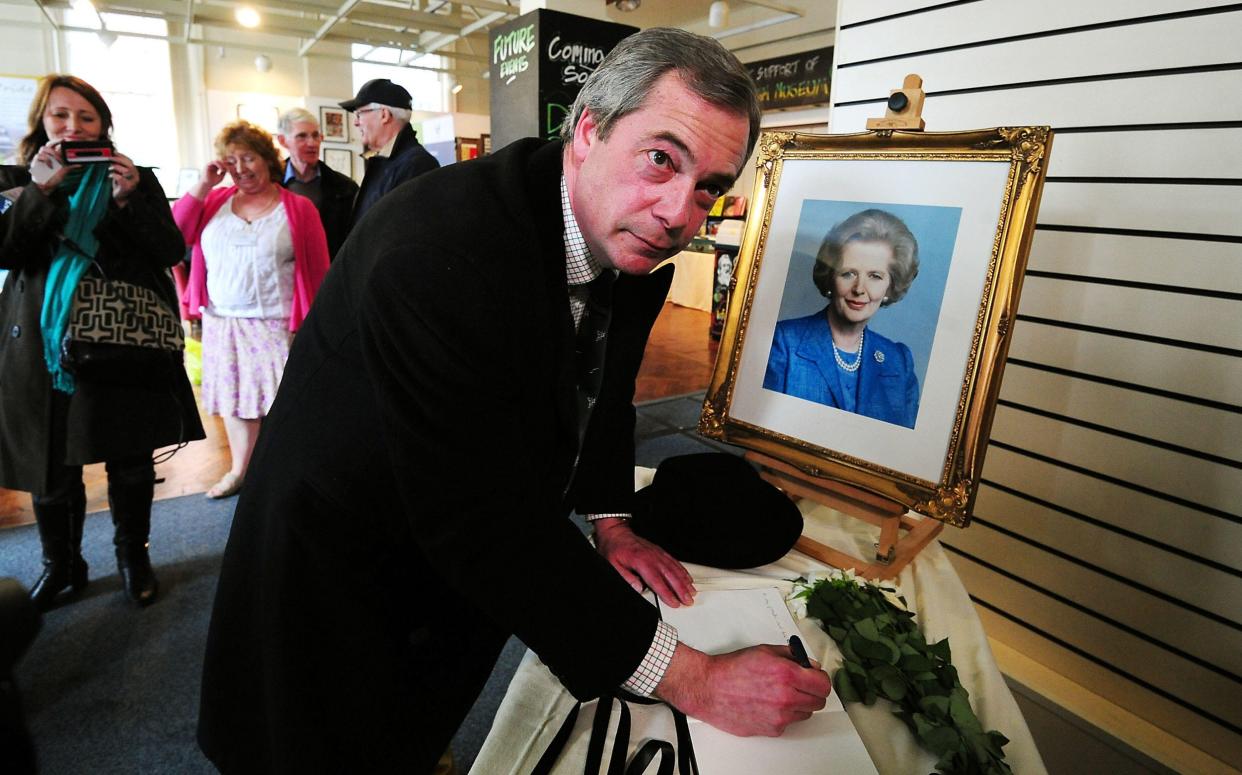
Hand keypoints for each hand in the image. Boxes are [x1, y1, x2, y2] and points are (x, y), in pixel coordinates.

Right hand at [30, 140, 70, 193]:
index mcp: (53, 156)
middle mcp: (46, 155)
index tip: (65, 139)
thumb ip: (70, 166)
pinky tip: (51, 166)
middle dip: (55, 143)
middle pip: (48, 144)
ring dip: (52, 153)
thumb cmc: (54, 177)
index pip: (54, 144)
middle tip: (62, 144)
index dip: (58, 141)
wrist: (47, 186)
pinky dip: (46, 160)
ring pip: (43, 149)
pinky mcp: (35, 163)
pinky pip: (39, 156)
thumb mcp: (64, 171)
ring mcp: (40, 158)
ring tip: (58, 161)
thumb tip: (80, 164)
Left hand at [109, 152, 139, 206]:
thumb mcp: (121, 173)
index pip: (130, 161)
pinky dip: (114, 175)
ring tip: (110, 169)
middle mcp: (136, 176)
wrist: (120, 197)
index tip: (114, 152)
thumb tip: (113, 155)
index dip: (122, 156)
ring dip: (116, 168)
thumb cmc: (120, 184)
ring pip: (126, 171)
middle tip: (109, 158)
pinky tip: (110, 176)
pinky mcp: (128, 187)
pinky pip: (121, 178)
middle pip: (129, 165)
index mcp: (135, 171)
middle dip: (118, 160)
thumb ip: (119, 165)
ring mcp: (133, 182)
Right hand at [203, 159, 228, 187]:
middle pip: (220, 162)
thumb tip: (229, 169)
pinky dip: (219, 165)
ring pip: (217, 161)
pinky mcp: (207, 165)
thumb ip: (224, 172)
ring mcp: (210, 165)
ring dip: (222, 165)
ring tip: (226, 169)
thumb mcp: (221, 177)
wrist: (207, 185)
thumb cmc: (213, 182)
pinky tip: (222, 169)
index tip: (232, 168)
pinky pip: (214, 162)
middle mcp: (212, 166)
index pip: (222, 164)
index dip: (227, 166)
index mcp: (215, 168)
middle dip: (225, 164)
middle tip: (230, 167)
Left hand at [594, 518, 694, 606]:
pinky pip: (674, 561)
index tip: (674, 602)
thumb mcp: (613, 565)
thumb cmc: (614, 549)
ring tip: (692, 592)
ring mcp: (657, 553)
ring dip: (685, 581)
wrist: (616, 533)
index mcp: (641, 562)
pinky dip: (682, 570)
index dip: (667, 593)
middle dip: (681, 589)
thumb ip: (626, 577)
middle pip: (670, 575)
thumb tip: (638, 588)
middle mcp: (652, 557)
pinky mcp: (659, 551)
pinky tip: (687, 577)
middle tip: (688, 601)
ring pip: (675, 568)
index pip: (657, 581)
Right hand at [655, 643, 831, 736]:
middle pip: (819, 701)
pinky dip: (783, 715)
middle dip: (812, 692)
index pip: (823, 683)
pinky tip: (767, 704)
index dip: (820, 679)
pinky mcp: (772, 730)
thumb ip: (791, 656)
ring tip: (779, 694)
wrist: (708, 688)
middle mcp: (786, 697)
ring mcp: (780, 716)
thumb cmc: (731, 670)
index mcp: (786, 674)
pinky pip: (788, 723)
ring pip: (806, 713)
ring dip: (798, 704)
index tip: (816, 678)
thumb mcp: (764, 651)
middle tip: (801, 686)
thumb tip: (809, 664)